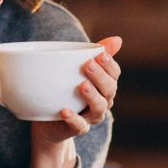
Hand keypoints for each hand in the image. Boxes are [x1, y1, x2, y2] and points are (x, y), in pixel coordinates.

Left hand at [29, 36, 121, 167]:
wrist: (49, 122)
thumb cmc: (67, 91)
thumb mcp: (77, 70)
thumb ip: (93, 54)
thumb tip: (118, 39)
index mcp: (105, 85)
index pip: (114, 74)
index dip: (109, 64)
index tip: (99, 53)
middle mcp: (103, 101)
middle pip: (109, 90)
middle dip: (100, 77)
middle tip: (87, 65)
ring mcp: (91, 117)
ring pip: (99, 108)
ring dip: (92, 96)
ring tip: (82, 85)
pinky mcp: (77, 128)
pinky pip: (80, 126)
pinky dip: (74, 119)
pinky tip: (65, 111)